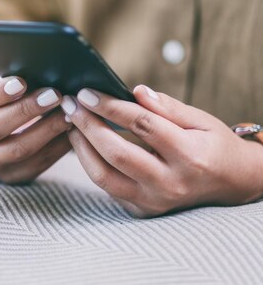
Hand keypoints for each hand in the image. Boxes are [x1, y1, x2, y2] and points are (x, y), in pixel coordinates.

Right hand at [0, 70, 71, 183]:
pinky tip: (70, 132)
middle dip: (28, 110)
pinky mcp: (9, 175)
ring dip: (47, 130)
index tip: (22, 82)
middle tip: (54, 95)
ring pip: (18, 149)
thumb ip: (11, 82)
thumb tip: (42, 74)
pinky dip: (56, 147)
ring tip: (67, 114)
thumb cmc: (0, 96)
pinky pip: (36, 164)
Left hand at [62, 85, 262, 216]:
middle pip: (118, 153)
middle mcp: (171, 183)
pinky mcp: (142, 210)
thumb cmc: (213, 145)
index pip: (142, 126)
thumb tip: (135, 91)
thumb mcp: (201, 120)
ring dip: (81, 148)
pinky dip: (91, 163)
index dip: (111, 107)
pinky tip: (82, 143)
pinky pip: (107, 187)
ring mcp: (155, 201)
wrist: (232, 184)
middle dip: (88, 126)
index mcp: (190, 156)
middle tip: (71, 105)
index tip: (86, 93)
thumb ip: (167, 107)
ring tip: (71, 123)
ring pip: (104, 177)